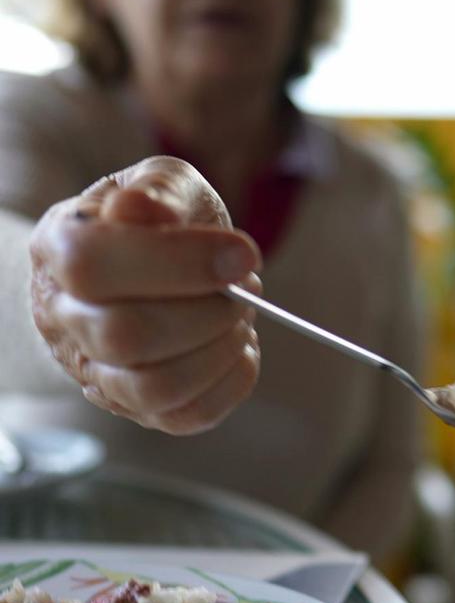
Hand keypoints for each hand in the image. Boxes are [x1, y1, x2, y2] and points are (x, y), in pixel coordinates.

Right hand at [29, 155, 261, 434]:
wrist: (137, 269)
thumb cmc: (154, 223)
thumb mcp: (160, 185)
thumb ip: (159, 191)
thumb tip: (145, 210)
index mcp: (59, 249)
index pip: (92, 264)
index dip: (178, 261)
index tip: (244, 254)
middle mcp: (66, 318)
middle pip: (125, 335)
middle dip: (208, 312)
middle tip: (246, 287)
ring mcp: (99, 372)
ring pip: (154, 387)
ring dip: (219, 352)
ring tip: (241, 317)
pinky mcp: (140, 408)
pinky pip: (187, 416)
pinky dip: (232, 383)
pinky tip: (239, 347)